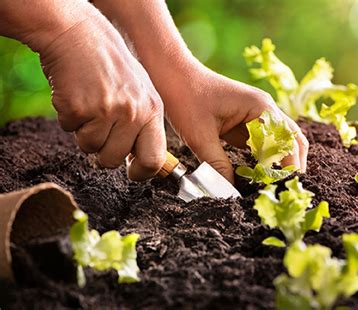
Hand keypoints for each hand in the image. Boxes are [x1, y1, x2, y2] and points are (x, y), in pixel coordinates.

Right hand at [39, 16, 166, 180]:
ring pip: (90, 149)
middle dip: (103, 154)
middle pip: (114, 161)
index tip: (132, 172)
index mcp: (152, 110)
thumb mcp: (141, 91)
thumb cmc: (111, 66)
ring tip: (89, 106)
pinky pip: (70, 131)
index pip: (154, 159)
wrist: (79, 35)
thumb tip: (146, 161)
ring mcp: (107, 111)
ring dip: (84, 133)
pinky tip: (76, 96)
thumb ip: (144, 124)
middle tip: (100, 130)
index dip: (141, 172)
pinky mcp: (79, 108)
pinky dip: (69, 119)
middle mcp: (133, 113)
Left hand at [164, 66, 308, 182]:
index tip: (281, 189)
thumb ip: (217, 166)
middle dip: (290, 166)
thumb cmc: (185, 97)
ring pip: (277, 143)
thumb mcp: (200, 137)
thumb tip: (228, 193)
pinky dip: (261, 160)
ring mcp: (255, 115)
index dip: (289, 167)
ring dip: (276, 163)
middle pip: (291, 140)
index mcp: (261, 108)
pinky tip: (254, 176)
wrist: (171, 74)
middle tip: (282, 191)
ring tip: (270, 187)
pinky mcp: (243, 121)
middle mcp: (264, 110)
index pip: (288, 142)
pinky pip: (259, 143)